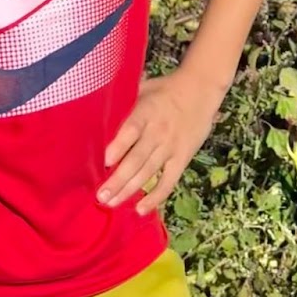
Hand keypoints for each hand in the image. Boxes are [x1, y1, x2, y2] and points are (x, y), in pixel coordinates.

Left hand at [99, 70, 223, 215]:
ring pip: (148, 173)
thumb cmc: (165, 89)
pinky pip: (168, 181)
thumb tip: (95, 110)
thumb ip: (124, 102)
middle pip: (137, 159)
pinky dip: (156, 197)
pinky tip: (141, 209)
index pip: (131, 130)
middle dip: (118, 179)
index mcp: (147, 111)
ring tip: (111, 203)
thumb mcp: (144, 88)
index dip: (118, 147)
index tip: (104, 162)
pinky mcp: (182, 158)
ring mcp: (171, 147)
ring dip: (129, 190)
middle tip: (100, 196)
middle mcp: (158, 131)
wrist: (201, 90)